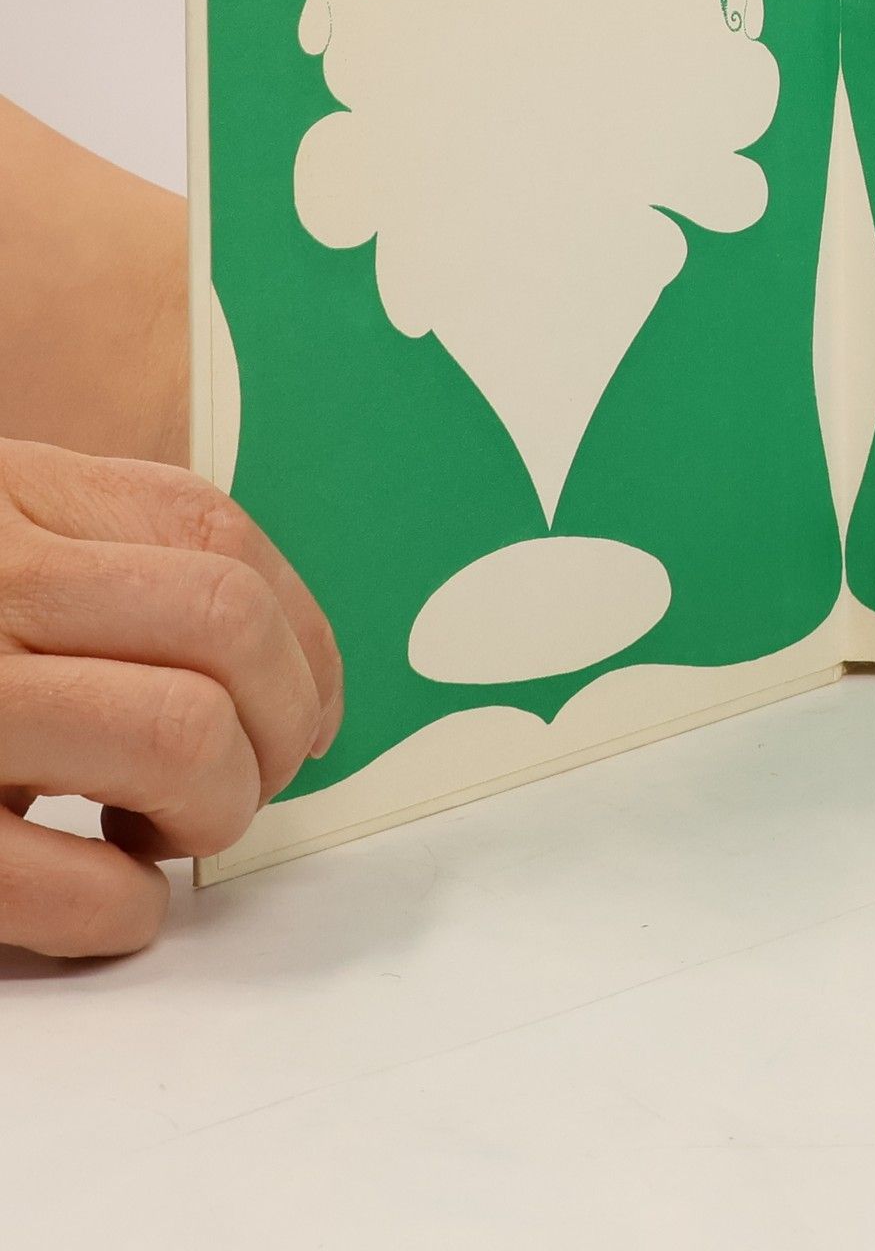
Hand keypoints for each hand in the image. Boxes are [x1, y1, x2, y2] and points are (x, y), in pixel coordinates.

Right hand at [0, 440, 341, 957]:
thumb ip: (96, 563)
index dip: (302, 637)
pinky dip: (124, 911)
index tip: (310, 706)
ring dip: (213, 807)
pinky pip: (72, 881)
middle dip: (280, 724)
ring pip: (180, 736)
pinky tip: (105, 901)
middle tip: (242, 780)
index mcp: (4, 498)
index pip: (219, 537)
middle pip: (228, 630)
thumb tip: (278, 667)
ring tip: (162, 830)